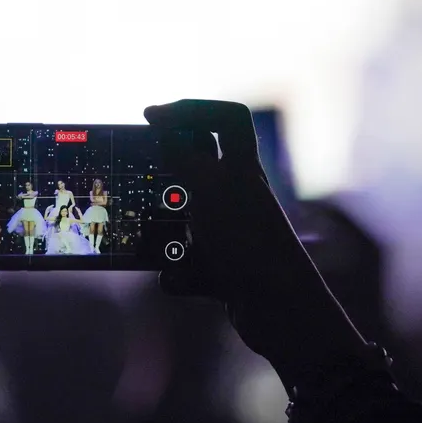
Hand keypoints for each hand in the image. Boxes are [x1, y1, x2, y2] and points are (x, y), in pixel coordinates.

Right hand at [144, 100, 363, 383]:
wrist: (282, 313)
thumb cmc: (251, 245)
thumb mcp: (211, 192)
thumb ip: (186, 159)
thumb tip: (166, 129)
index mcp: (243, 171)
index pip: (226, 119)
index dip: (191, 109)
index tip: (151, 117)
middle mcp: (239, 199)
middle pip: (198, 171)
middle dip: (168, 176)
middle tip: (139, 179)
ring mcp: (233, 237)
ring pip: (188, 223)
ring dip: (168, 233)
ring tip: (152, 239)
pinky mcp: (226, 274)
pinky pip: (189, 268)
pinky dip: (178, 275)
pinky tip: (178, 280)